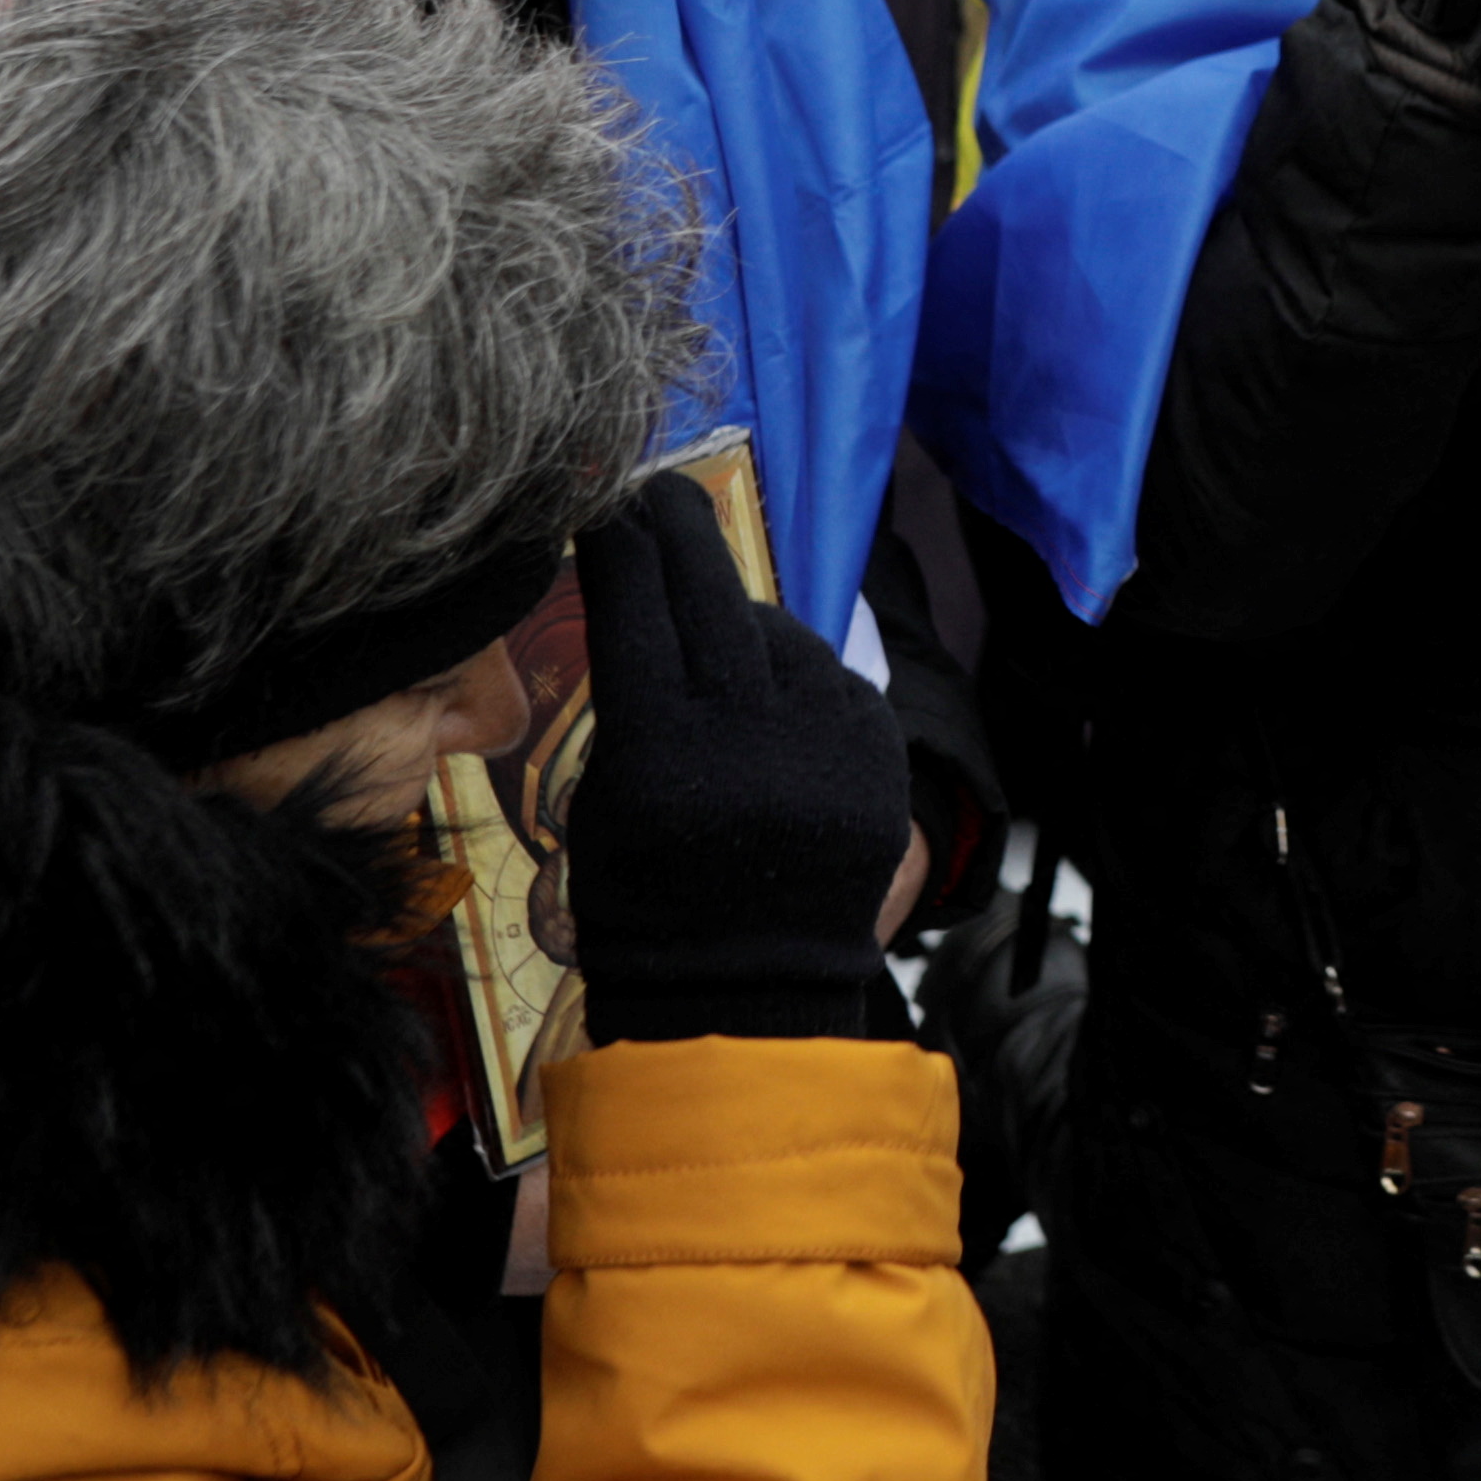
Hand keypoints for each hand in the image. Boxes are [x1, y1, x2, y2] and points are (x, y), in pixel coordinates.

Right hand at [561, 472, 914, 1042]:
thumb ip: (628, 703)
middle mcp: (750, 733)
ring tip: (716, 664)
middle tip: (657, 493)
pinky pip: (828, 679)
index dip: (617, 543)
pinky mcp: (878, 752)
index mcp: (661, 749)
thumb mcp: (602, 802)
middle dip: (678, 533)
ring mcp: (824, 740)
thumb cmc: (648, 900)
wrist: (749, 987)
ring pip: (774, 633)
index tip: (605, 502)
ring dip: (741, 628)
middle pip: (710, 594)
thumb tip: (648, 599)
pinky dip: (796, 681)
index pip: (632, 605)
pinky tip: (774, 716)